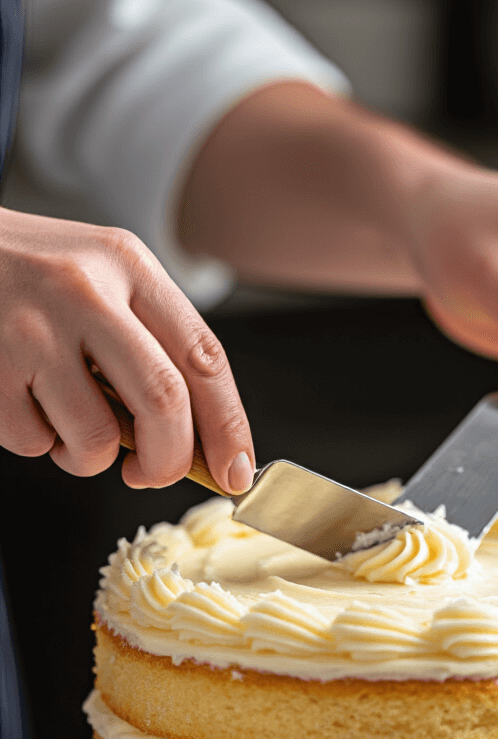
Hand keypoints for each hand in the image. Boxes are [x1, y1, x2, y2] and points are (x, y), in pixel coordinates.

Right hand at [0, 209, 253, 490]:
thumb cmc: (27, 276)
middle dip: (168, 459)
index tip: (235, 472)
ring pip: (95, 438)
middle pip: (164, 400)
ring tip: (66, 423)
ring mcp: (31, 329)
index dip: (229, 426)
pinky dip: (36, 442)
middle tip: (151, 474)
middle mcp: (85, 291)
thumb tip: (194, 442)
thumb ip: (147, 343)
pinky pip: (32, 442)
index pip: (203, 356)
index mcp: (127, 264)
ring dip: (88, 458)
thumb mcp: (98, 278)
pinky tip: (20, 400)